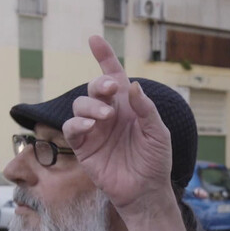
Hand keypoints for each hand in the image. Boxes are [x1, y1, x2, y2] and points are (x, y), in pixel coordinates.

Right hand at [64, 35, 174, 215]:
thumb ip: (146, 109)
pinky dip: (77, 123)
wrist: (146, 190)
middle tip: (111, 89)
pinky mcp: (83, 147)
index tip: (94, 40)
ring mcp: (94, 129)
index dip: (104, 57)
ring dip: (90, 105)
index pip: (114, 76)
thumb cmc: (155, 161)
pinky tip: (89, 126)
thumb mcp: (158, 133)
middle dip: (100, 83)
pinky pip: (71, 128)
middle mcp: (109, 113)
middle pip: (95, 88)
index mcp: (128, 106)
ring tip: (106, 117)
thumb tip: (132, 85)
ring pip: (80, 105)